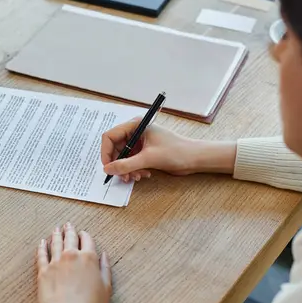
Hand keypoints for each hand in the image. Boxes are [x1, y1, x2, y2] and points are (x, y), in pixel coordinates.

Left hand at [36, 223, 111, 302]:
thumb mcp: (106, 288)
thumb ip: (105, 269)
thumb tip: (104, 256)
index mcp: (89, 258)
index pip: (87, 240)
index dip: (85, 235)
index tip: (83, 233)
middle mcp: (71, 256)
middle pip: (70, 238)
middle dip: (69, 230)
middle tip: (68, 225)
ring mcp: (55, 262)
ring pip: (55, 243)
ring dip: (56, 235)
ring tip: (56, 229)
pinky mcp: (42, 271)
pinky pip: (42, 254)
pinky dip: (42, 247)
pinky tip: (43, 242)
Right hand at [101, 119, 236, 181]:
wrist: (194, 158)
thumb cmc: (176, 152)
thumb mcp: (148, 159)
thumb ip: (126, 165)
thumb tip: (107, 169)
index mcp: (136, 125)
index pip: (110, 136)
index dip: (106, 152)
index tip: (108, 167)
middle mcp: (136, 132)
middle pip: (115, 148)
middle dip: (118, 164)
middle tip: (123, 176)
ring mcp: (140, 143)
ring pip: (122, 158)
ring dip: (127, 170)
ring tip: (136, 177)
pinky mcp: (145, 152)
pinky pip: (131, 162)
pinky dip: (134, 170)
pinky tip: (144, 175)